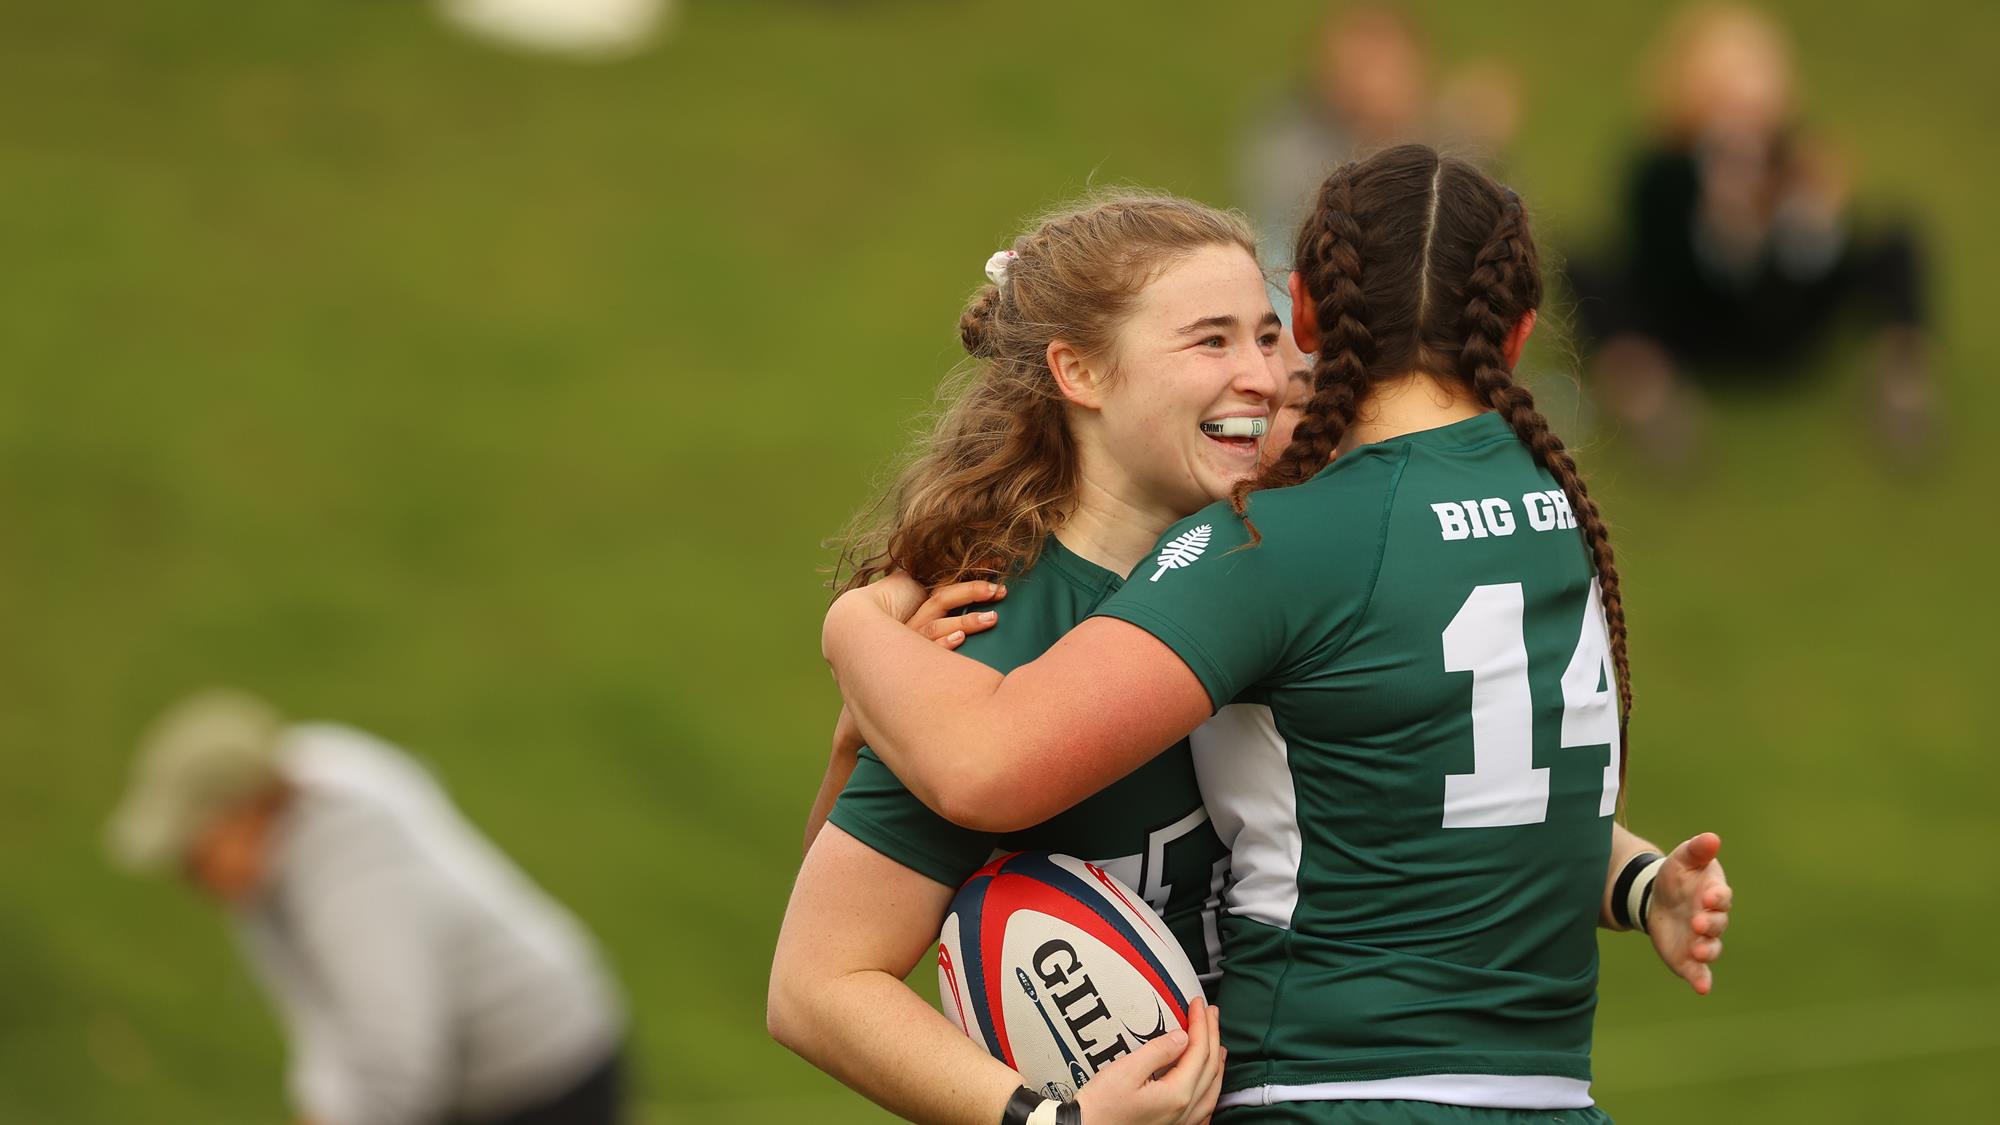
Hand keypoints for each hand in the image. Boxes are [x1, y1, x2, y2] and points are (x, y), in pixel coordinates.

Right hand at [826, 574, 1003, 662]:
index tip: (996, 565)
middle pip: (943, 597)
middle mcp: (912, 619)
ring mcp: (908, 638)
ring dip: (967, 621)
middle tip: (1000, 590)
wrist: (862, 656)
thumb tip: (971, 595)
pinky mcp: (907, 659)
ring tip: (992, 618)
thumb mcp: (921, 619)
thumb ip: (940, 602)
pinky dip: (944, 643)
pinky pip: (928, 650)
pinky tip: (960, 639)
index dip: (969, 576)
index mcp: (916, 605)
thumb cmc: (897, 642)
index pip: (945, 584)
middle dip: (972, 592)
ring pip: (938, 623)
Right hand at [1073, 998, 1224, 1124]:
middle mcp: (1184, 1110)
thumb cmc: (1101, 1107)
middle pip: (1209, 1067)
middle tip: (1210, 1013)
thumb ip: (1158, 1052)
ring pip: (1211, 1089)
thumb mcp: (1126, 1071)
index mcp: (1177, 1094)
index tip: (1198, 1004)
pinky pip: (1203, 1109)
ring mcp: (1181, 1122)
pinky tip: (1209, 1086)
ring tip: (1218, 1044)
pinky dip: (1211, 1090)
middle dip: (1212, 1036)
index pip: (1198, 1051)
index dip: (1200, 1024)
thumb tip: (1182, 1037)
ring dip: (1216, 1062)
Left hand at [1645, 832, 1731, 994]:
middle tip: (1697, 923)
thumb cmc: (1677, 876)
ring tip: (1699, 951)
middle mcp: (1712, 919)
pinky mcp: (1689, 957)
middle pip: (1718, 924)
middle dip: (1709, 925)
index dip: (1716, 897)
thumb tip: (1711, 837)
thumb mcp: (1682, 858)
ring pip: (1712, 948)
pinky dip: (1702, 980)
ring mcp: (1702, 939)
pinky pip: (1699, 971)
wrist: (1657, 898)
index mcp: (1714, 893)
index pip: (1721, 896)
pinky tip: (1702, 988)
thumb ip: (1696, 849)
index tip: (1707, 896)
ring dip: (1707, 951)